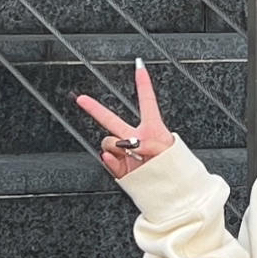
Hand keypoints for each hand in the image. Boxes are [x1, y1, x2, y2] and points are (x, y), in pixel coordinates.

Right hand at [75, 61, 174, 181]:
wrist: (174, 192)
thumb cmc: (176, 169)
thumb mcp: (167, 149)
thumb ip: (146, 142)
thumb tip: (126, 145)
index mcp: (152, 129)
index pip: (147, 101)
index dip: (143, 83)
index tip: (139, 65)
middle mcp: (136, 139)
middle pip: (112, 120)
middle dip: (95, 108)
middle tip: (80, 98)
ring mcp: (126, 154)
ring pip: (108, 142)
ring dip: (117, 147)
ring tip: (134, 157)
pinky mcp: (121, 169)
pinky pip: (107, 160)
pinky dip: (111, 160)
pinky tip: (117, 160)